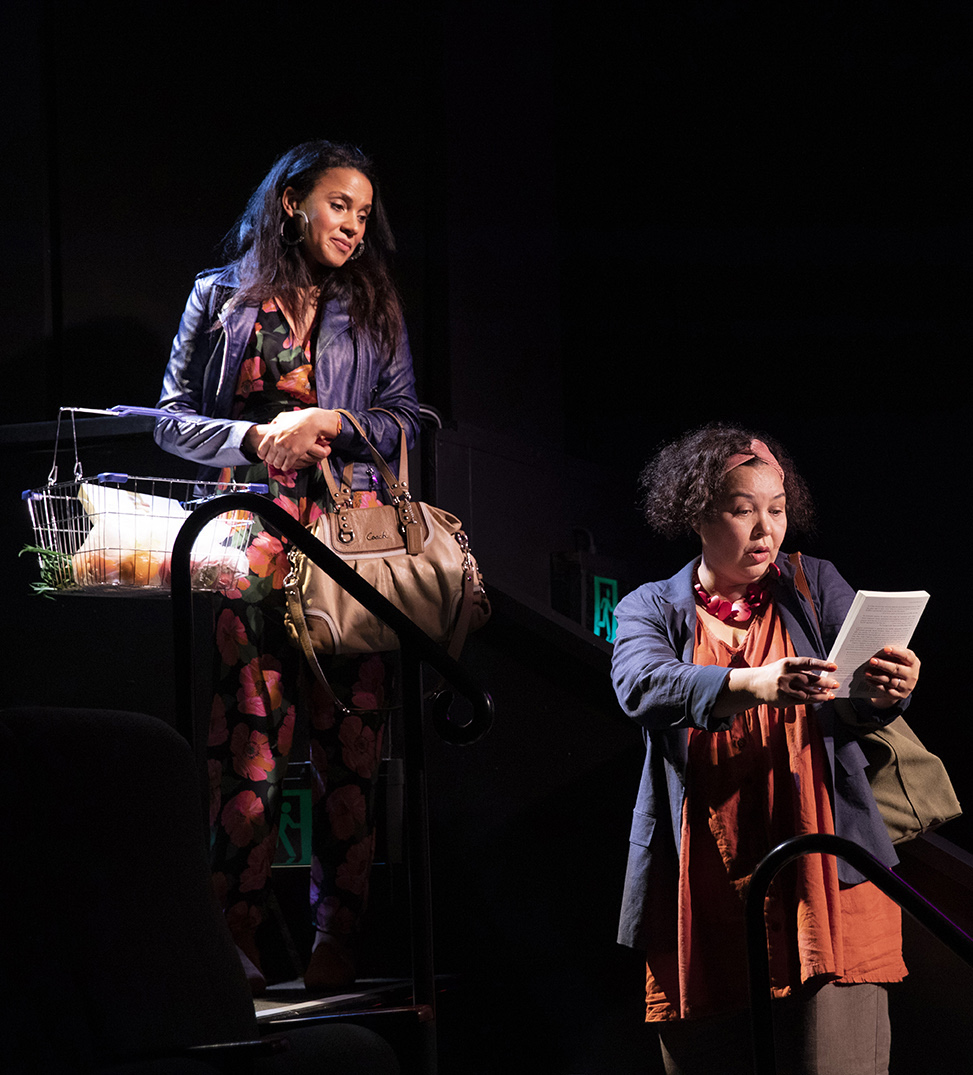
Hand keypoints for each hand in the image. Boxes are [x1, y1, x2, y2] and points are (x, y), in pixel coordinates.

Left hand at [247, 408, 341, 470]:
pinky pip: (286, 465)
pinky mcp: (295, 453)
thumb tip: (272, 424)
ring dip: (279, 465)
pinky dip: (286, 467)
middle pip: (269, 459)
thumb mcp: (282, 417)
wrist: (312, 422)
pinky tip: (288, 464)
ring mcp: (285, 448)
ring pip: (277, 464)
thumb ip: (275, 422)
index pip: (261, 452)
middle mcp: (277, 443)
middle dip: (272, 461)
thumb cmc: (299, 418)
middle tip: (276, 460)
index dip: (264, 456)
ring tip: (282, 463)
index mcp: (271, 435)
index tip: (268, 456)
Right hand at [717, 657, 838, 717]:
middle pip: (809, 679)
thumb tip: (822, 677)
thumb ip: (801, 670)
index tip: (834, 666)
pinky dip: (813, 700)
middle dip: (824, 682)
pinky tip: (821, 699)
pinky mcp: (784, 699)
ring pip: (807, 692)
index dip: (822, 664)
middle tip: (836, 684)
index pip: (807, 662)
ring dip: (821, 694)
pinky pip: (802, 700)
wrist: (755, 684)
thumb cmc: (774, 673)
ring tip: (831, 695)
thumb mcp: (785, 667)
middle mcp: (785, 675)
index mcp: (786, 663)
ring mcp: (784, 688)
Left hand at [863, 645, 919, 708]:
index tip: (885, 649)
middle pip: (897, 669)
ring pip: (891, 681)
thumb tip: (876, 651)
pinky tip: (869, 680)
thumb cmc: (896, 666)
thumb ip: (891, 655)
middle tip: (872, 661)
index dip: (897, 652)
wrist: (899, 685)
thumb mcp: (898, 659)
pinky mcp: (900, 695)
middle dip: (883, 664)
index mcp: (914, 663)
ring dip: (877, 676)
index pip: (907, 656)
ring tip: (867, 672)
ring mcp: (907, 686)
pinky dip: (876, 685)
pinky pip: (887, 690)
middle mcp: (912, 675)